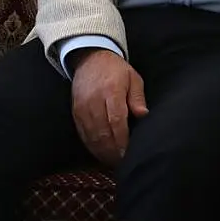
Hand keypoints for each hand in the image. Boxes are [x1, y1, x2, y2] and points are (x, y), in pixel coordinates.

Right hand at [70, 49, 147, 166]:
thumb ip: (137, 97)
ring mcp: (82, 107)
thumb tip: (143, 115)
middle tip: (123, 162)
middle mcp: (94, 100)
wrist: (90, 58)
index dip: (123, 140)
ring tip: (113, 162)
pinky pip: (83, 134)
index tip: (129, 152)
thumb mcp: (133, 78)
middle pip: (103, 132)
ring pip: (91, 136)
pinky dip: (92, 146)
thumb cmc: (116, 70)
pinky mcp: (75, 112)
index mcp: (111, 91)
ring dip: (102, 152)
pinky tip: (101, 153)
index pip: (116, 120)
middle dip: (113, 151)